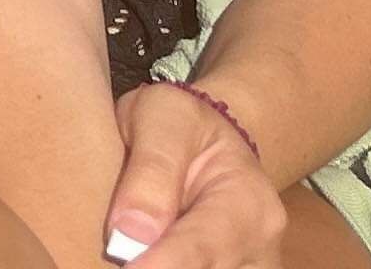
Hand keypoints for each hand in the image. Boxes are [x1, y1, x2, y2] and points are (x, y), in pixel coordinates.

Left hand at [104, 80, 279, 264]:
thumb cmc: (182, 123)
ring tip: (121, 253)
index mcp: (248, 203)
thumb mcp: (163, 117)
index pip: (200, 246)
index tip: (126, 267)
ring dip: (159, 266)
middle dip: (155, 268)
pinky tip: (144, 256)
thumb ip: (150, 168)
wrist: (209, 142)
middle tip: (110, 256)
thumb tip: (129, 235)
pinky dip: (164, 266)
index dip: (159, 265)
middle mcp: (259, 249)